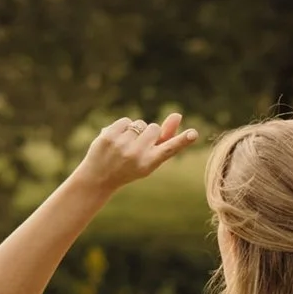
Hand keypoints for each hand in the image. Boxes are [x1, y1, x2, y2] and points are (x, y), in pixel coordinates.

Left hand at [77, 112, 200, 192]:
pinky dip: (122, 128)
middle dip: (148, 133)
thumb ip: (165, 139)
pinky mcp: (109, 135)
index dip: (183, 141)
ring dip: (135, 131)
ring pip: (139, 124)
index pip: (169, 149)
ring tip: (124, 147)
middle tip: (136, 148)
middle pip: (154, 128)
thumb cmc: (129, 168)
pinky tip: (116, 140)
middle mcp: (136, 155)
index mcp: (149, 164)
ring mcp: (121, 145)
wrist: (99, 178)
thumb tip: (178, 115)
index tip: (194, 134)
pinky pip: (126, 120)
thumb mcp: (149, 158)